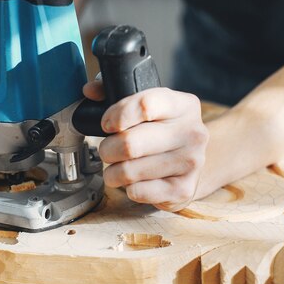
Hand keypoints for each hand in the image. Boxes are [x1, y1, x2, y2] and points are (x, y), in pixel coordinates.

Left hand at [83, 80, 208, 211]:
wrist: (191, 162)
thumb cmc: (162, 132)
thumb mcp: (147, 105)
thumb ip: (116, 93)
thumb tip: (90, 91)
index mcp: (184, 106)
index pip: (145, 105)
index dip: (117, 115)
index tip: (107, 124)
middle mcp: (193, 133)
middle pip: (130, 143)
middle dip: (107, 149)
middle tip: (108, 150)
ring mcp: (191, 163)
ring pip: (129, 171)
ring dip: (113, 172)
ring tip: (118, 168)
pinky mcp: (183, 189)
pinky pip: (138, 192)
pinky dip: (128, 189)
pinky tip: (136, 182)